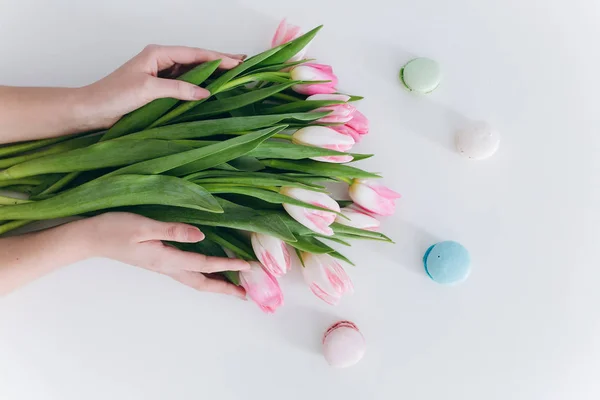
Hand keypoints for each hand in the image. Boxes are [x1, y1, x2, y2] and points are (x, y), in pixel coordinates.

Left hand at [0, 45, 244, 142]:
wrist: (90, 110)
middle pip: (196, 60)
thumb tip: (206, 92)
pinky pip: (184, 84)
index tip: (238, 61)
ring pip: (192, 72)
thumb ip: (178, 89)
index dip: (218, 57)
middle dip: (220, 61)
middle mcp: (161, 61)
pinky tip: (213, 89)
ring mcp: (160, 75)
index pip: (195, 54)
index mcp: (158, 54)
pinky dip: (200, 85)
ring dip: (212, 73)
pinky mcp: (158, 89)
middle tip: (243, 63)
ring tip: (234, 74)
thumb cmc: (113, 96)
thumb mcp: (148, 90)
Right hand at [80, 212, 249, 297]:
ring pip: (195, 280)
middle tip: (245, 294)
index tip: (248, 266)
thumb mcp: (145, 226)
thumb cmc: (115, 228)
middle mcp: (167, 267)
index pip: (205, 264)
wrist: (91, 238)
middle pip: (202, 282)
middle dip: (225, 288)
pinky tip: (207, 271)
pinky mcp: (159, 262)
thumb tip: (200, 236)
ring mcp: (163, 266)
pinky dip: (203, 275)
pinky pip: (188, 273)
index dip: (228, 265)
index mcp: (167, 259)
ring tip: (233, 287)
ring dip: (216, 284)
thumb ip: (173, 231)